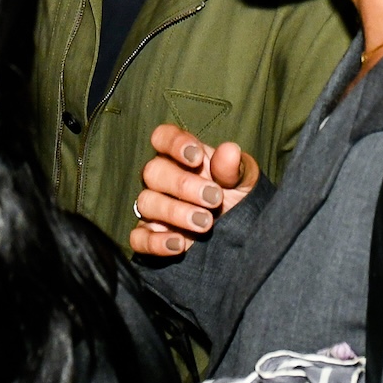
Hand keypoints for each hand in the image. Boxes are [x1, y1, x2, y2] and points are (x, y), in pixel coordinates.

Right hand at [129, 124, 255, 257]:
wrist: (241, 234)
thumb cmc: (238, 197)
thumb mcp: (244, 181)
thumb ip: (234, 168)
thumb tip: (229, 150)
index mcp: (182, 157)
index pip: (163, 137)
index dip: (174, 144)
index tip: (196, 157)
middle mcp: (162, 180)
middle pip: (153, 171)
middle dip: (183, 185)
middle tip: (214, 199)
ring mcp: (153, 208)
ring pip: (146, 202)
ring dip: (175, 213)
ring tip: (205, 223)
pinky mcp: (149, 237)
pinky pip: (138, 238)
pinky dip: (155, 242)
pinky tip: (179, 245)